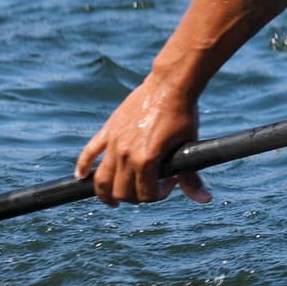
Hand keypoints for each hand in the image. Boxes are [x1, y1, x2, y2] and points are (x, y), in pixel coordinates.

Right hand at [75, 73, 212, 207]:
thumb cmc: (183, 115)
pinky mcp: (108, 130)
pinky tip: (81, 176)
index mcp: (146, 159)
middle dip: (136, 196)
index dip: (158, 195)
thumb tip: (205, 199)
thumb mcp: (188, 147)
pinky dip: (83, 166)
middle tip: (149, 187)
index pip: (145, 194)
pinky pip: (89, 152)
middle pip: (121, 191)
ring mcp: (114, 142)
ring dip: (105, 193)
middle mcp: (126, 154)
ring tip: (114, 200)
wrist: (170, 85)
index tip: (169, 183)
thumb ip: (191, 176)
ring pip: (101, 179)